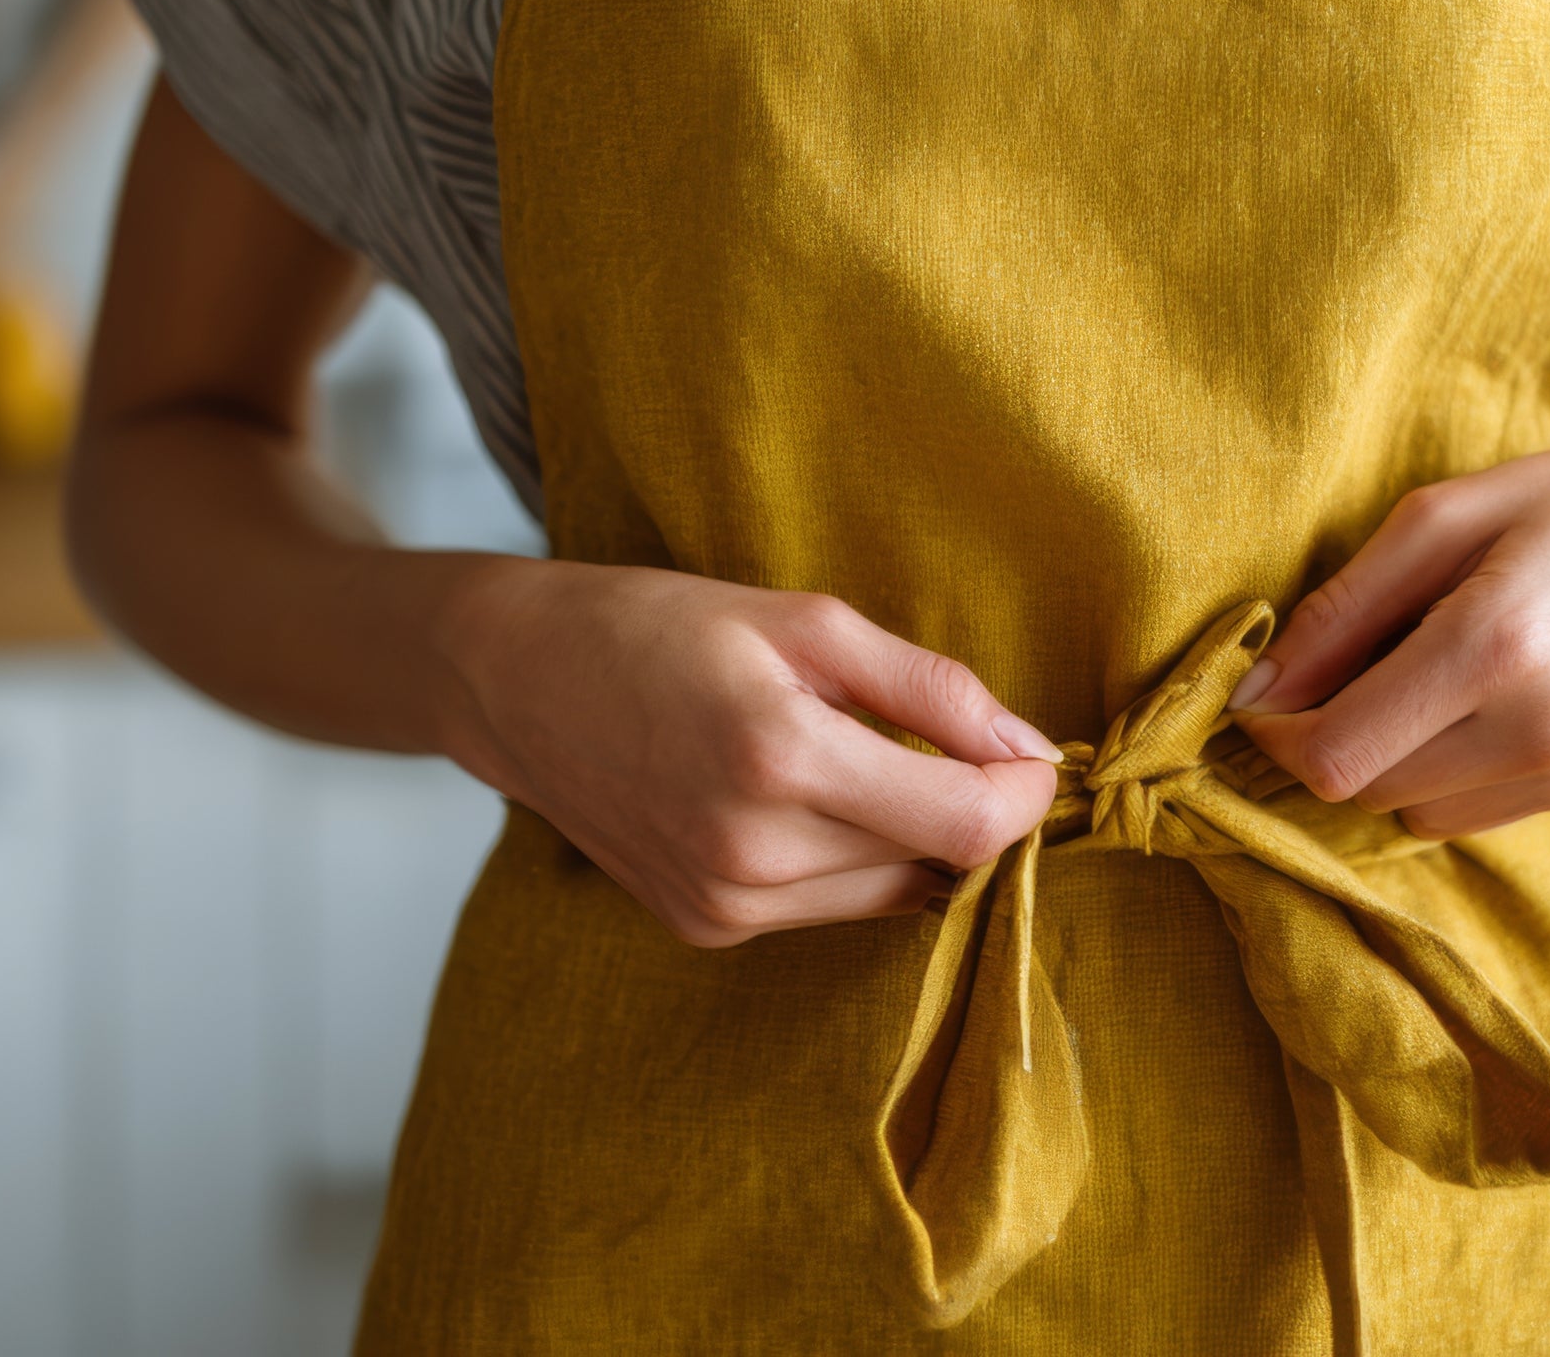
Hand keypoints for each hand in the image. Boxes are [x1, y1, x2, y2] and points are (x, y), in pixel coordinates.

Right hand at [432, 562, 1062, 947]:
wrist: (516, 680)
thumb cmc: (661, 625)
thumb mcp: (808, 621)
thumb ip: (931, 690)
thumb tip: (1030, 750)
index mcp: (781, 757)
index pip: (963, 823)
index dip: (1022, 794)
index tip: (1033, 756)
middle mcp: (751, 851)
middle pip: (935, 862)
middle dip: (967, 807)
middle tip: (949, 743)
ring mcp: (724, 903)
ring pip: (891, 896)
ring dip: (909, 839)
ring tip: (859, 762)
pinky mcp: (706, 927)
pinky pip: (828, 907)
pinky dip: (846, 860)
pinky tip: (800, 800)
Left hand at [1232, 420, 1549, 839]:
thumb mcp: (1442, 513)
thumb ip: (1340, 607)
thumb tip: (1256, 689)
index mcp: (1497, 641)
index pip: (1339, 752)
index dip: (1277, 734)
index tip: (1263, 696)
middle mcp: (1544, 726)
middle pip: (1368, 786)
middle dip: (1336, 734)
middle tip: (1359, 660)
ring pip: (1413, 811)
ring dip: (1394, 755)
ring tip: (1438, 670)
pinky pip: (1470, 814)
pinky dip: (1449, 769)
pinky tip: (1490, 698)